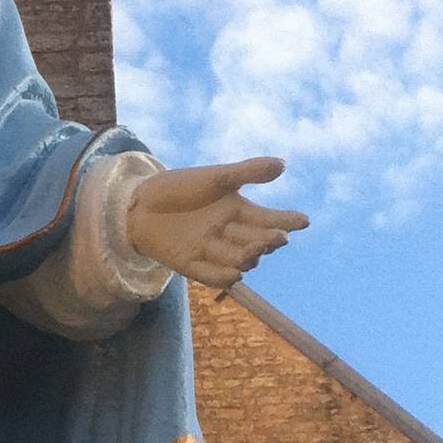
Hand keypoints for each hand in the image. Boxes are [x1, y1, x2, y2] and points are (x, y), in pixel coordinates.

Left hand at [125, 157, 307, 289]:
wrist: (137, 203)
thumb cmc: (177, 187)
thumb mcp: (215, 177)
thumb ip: (247, 173)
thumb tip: (283, 164)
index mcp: (236, 211)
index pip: (268, 219)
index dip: (286, 221)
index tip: (304, 220)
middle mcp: (228, 233)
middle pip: (257, 242)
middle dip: (269, 241)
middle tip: (276, 237)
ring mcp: (211, 251)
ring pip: (239, 260)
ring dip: (249, 256)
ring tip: (255, 248)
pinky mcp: (192, 265)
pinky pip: (212, 276)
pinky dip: (223, 277)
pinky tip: (235, 274)